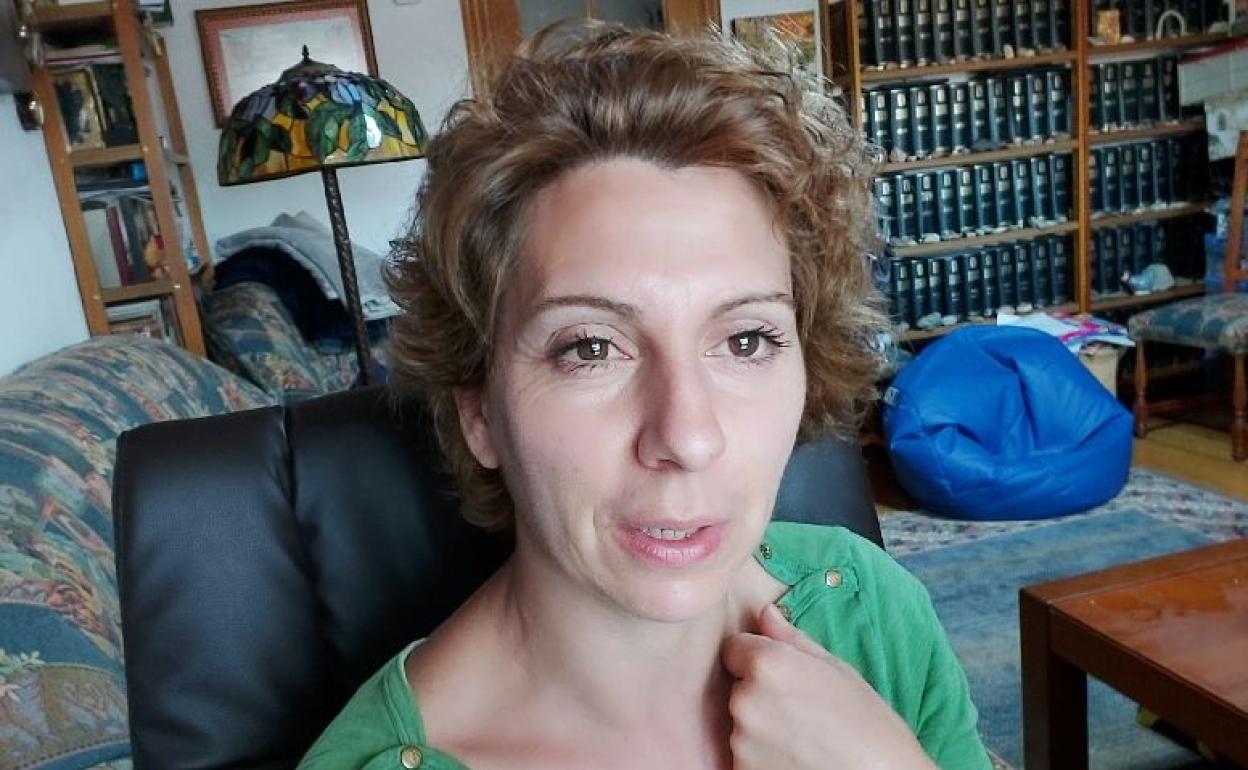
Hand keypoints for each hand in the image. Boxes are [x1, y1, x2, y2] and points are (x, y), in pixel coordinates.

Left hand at [720, 604, 938, 769]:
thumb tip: (764, 613)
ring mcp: (740, 742)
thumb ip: (791, 640)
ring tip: (802, 740)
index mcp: (768, 664)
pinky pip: (743, 757)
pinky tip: (795, 760)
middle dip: (760, 696)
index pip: (734, 649)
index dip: (755, 659)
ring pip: (740, 725)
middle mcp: (745, 700)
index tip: (781, 677)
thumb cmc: (870, 728)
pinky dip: (761, 759)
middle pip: (738, 689)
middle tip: (801, 714)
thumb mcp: (838, 671)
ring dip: (760, 731)